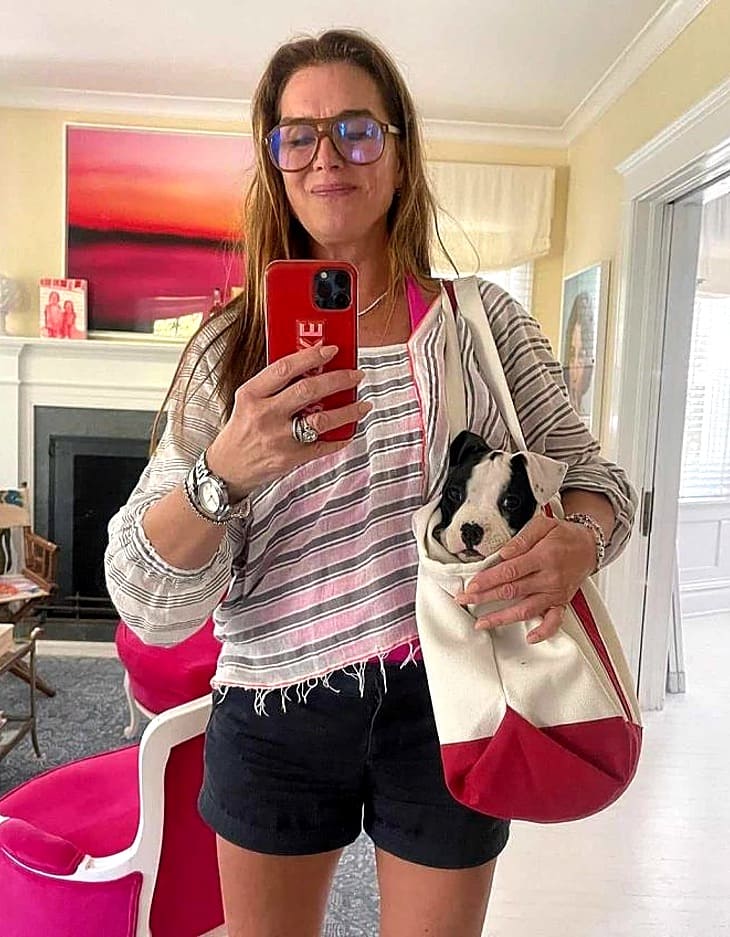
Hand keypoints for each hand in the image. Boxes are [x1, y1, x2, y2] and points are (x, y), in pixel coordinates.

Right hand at [206, 344, 370, 498]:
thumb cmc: (242, 429)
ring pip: (321, 420)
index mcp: (252, 395)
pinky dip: (339, 439)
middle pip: (308, 391)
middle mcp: (265, 415)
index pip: (284, 368)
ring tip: (363, 405)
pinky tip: (349, 432)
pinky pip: (322, 446)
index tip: (332, 350)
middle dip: (338, 380)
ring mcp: (278, 439)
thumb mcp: (247, 401)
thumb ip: (273, 386)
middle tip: (356, 375)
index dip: (311, 356)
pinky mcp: (289, 458)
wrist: (228, 468)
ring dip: (348, 411)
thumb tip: (311, 368)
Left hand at [454, 513, 596, 642]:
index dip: (488, 579)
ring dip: (501, 618)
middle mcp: (549, 578)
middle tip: (464, 600)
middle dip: (484, 597)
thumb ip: (522, 538)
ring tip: (481, 623)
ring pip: (525, 610)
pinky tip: (529, 637)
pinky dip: (543, 632)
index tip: (471, 585)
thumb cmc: (564, 535)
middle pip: (512, 591)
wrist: (589, 546)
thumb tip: (504, 553)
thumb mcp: (544, 525)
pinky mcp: (561, 602)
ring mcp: (555, 593)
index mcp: (543, 557)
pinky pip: (554, 621)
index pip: (510, 571)